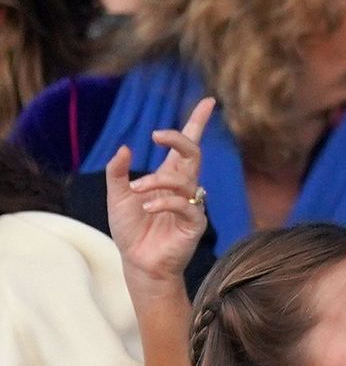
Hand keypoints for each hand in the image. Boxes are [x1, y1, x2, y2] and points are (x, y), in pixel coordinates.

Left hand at [106, 97, 214, 287]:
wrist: (138, 263)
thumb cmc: (131, 231)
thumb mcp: (117, 196)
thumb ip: (118, 172)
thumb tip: (125, 148)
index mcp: (169, 177)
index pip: (187, 145)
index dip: (197, 123)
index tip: (208, 102)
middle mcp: (184, 187)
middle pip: (194, 153)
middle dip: (179, 138)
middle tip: (157, 134)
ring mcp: (191, 204)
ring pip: (185, 178)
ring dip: (157, 181)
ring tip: (137, 191)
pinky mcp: (195, 223)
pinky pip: (185, 204)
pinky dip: (165, 201)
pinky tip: (149, 206)